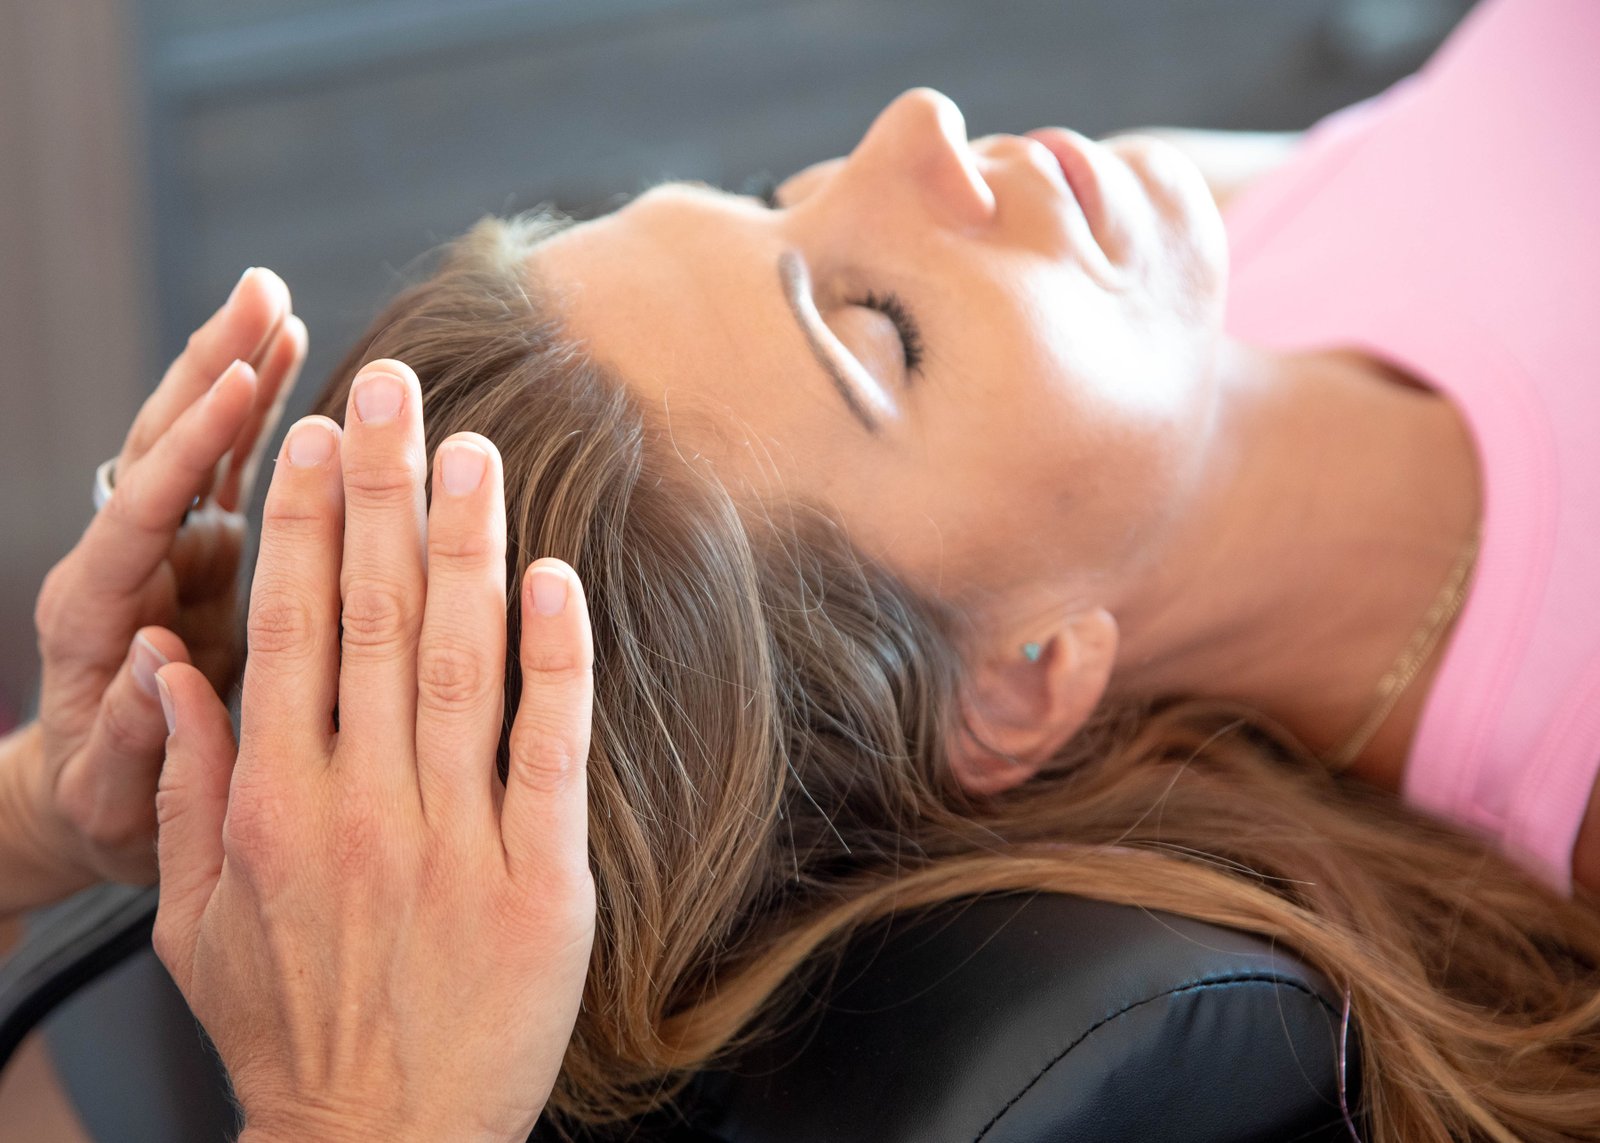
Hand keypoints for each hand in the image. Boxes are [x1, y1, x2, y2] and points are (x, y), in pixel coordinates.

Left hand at [12, 270, 303, 902]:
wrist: (91, 806)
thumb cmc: (102, 812)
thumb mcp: (110, 800)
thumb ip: (125, 737)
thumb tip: (149, 664)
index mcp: (95, 616)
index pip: (142, 513)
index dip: (190, 448)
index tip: (242, 384)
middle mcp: (130, 565)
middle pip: (160, 448)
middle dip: (209, 371)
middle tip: (259, 295)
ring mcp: (170, 554)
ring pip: (196, 444)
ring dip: (234, 369)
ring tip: (274, 299)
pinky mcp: (206, 556)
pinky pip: (232, 472)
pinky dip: (259, 413)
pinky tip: (289, 360)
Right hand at [153, 360, 595, 1142]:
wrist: (381, 1140)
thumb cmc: (287, 1024)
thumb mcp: (191, 917)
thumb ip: (183, 785)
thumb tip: (172, 667)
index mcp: (271, 804)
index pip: (287, 631)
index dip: (303, 525)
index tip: (317, 437)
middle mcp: (358, 806)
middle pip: (374, 618)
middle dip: (380, 492)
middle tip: (391, 387)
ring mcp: (454, 841)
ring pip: (460, 662)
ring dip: (466, 546)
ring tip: (469, 449)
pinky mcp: (541, 881)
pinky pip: (550, 747)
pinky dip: (555, 657)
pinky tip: (553, 575)